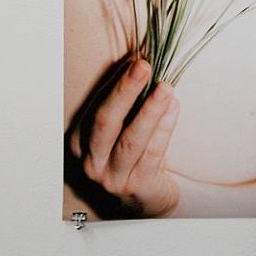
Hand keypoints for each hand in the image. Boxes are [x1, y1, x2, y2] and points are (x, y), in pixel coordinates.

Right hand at [68, 58, 180, 216]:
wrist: (147, 196)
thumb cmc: (133, 153)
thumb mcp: (123, 126)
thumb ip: (127, 98)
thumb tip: (138, 61)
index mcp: (82, 141)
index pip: (96, 106)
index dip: (116, 82)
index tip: (135, 59)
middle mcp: (91, 160)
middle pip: (105, 121)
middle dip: (125, 91)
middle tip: (143, 66)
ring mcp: (113, 176)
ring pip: (131, 140)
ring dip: (149, 110)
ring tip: (165, 88)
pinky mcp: (138, 186)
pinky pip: (152, 153)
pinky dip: (164, 128)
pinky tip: (173, 108)